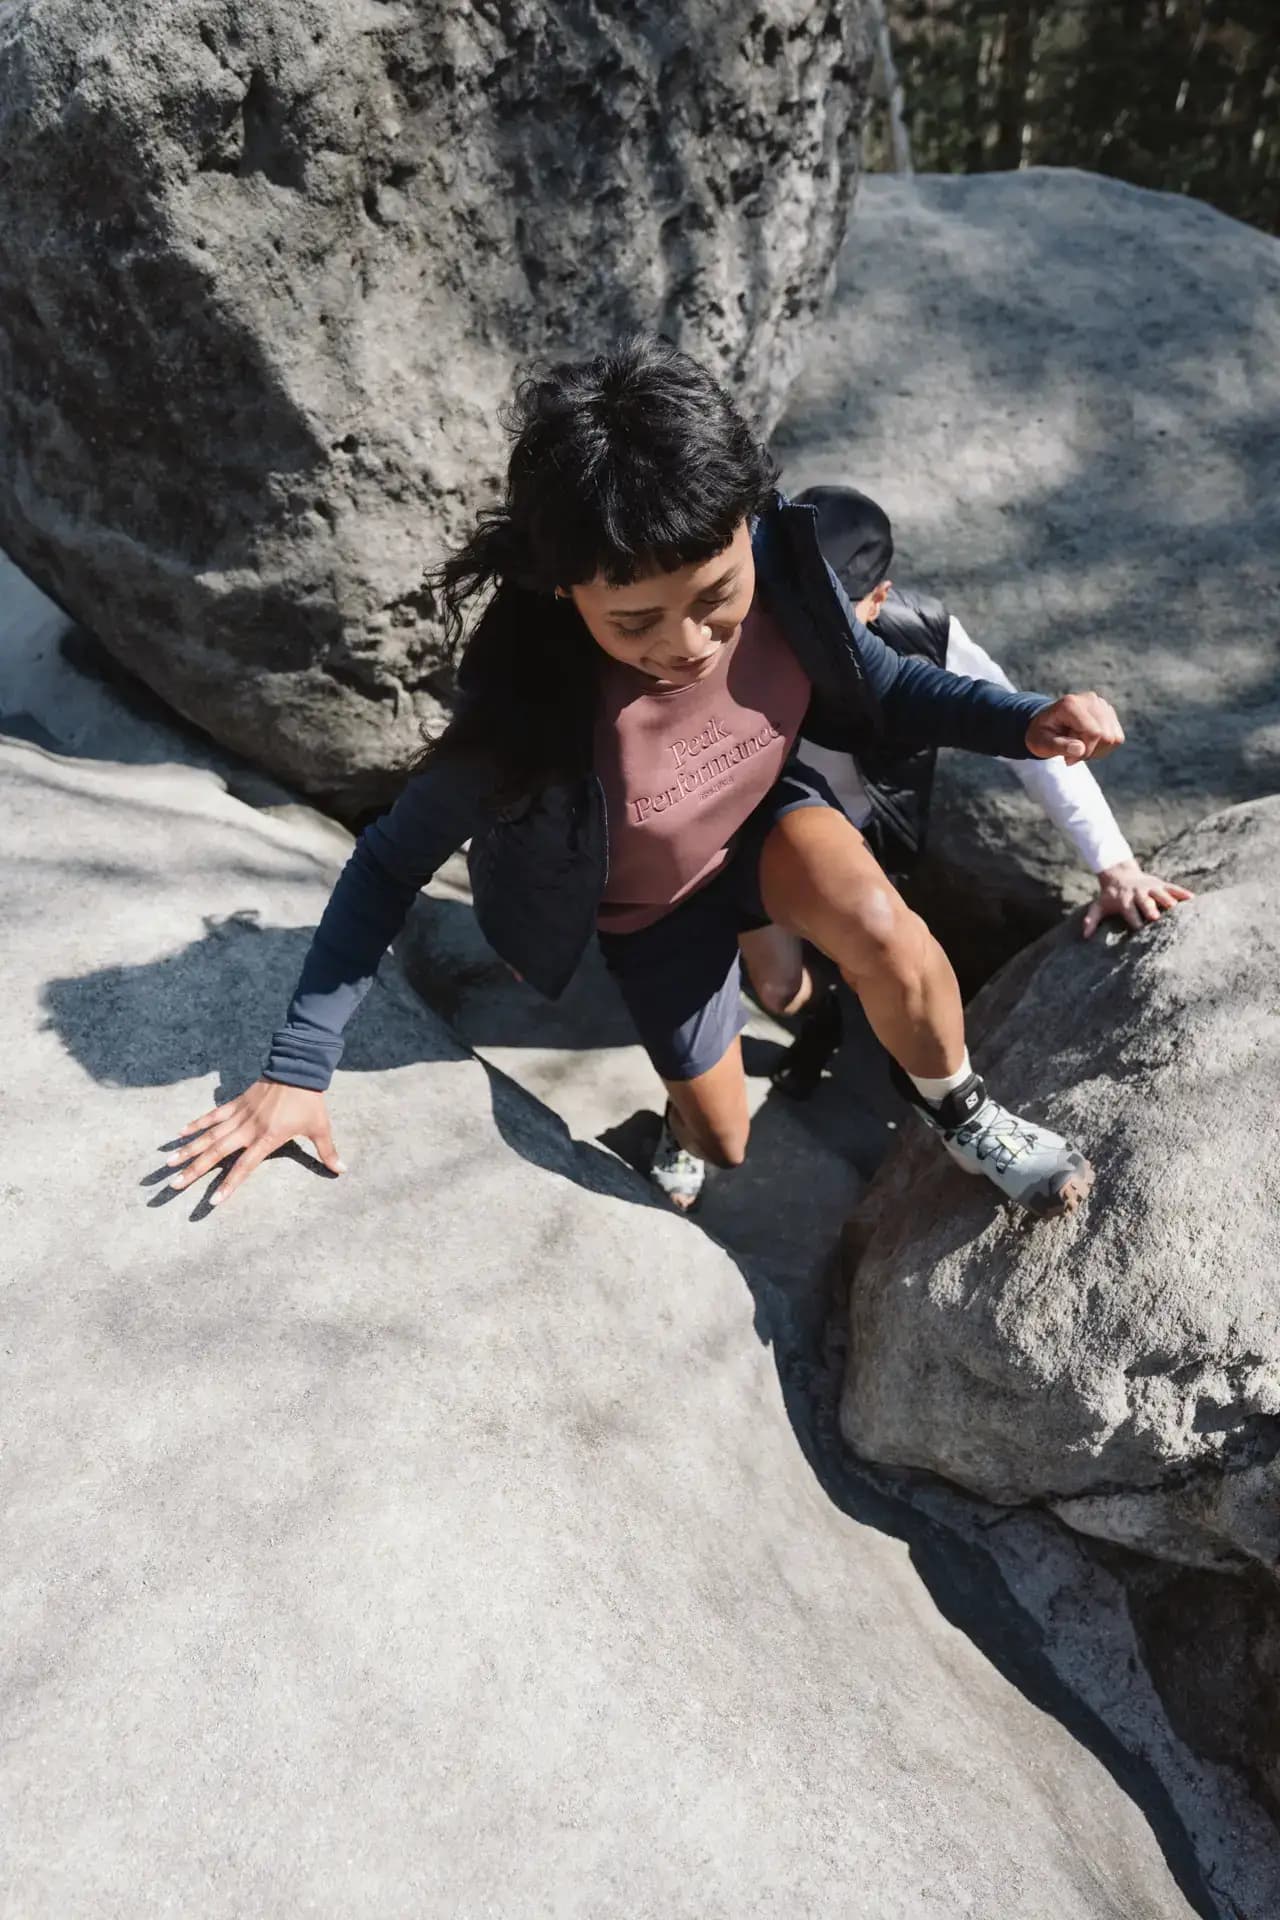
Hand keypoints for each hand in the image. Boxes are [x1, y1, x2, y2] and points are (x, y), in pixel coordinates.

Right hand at [164, 1079, 344, 1207]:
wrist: (299, 1068)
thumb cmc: (310, 1101)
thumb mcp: (320, 1128)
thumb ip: (327, 1151)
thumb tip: (341, 1171)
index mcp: (267, 1138)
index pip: (244, 1166)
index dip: (230, 1184)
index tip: (214, 1200)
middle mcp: (249, 1129)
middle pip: (217, 1153)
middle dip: (195, 1170)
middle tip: (174, 1185)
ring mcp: (240, 1115)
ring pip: (209, 1135)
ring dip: (188, 1149)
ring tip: (168, 1163)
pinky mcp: (236, 1102)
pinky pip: (213, 1115)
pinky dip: (197, 1124)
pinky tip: (180, 1133)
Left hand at [1026, 692, 1123, 763]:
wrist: (1047, 726)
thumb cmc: (1042, 736)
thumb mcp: (1042, 744)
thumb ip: (1059, 746)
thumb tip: (1080, 749)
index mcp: (1070, 704)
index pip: (1094, 733)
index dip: (1085, 751)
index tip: (1068, 759)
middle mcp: (1089, 699)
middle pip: (1106, 736)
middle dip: (1090, 751)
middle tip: (1072, 754)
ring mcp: (1101, 704)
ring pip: (1114, 738)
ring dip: (1097, 750)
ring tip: (1079, 747)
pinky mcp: (1109, 712)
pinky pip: (1117, 737)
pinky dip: (1104, 747)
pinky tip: (1088, 744)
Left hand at [1082, 861, 1194, 937]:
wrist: (1119, 874)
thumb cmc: (1110, 896)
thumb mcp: (1099, 905)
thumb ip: (1092, 919)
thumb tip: (1085, 935)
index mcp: (1125, 901)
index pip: (1130, 913)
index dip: (1135, 922)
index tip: (1140, 931)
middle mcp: (1139, 894)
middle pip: (1146, 903)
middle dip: (1151, 910)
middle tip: (1157, 918)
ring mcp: (1151, 888)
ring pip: (1162, 894)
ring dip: (1169, 901)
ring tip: (1179, 910)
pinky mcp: (1161, 884)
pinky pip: (1174, 888)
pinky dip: (1183, 893)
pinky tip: (1194, 900)